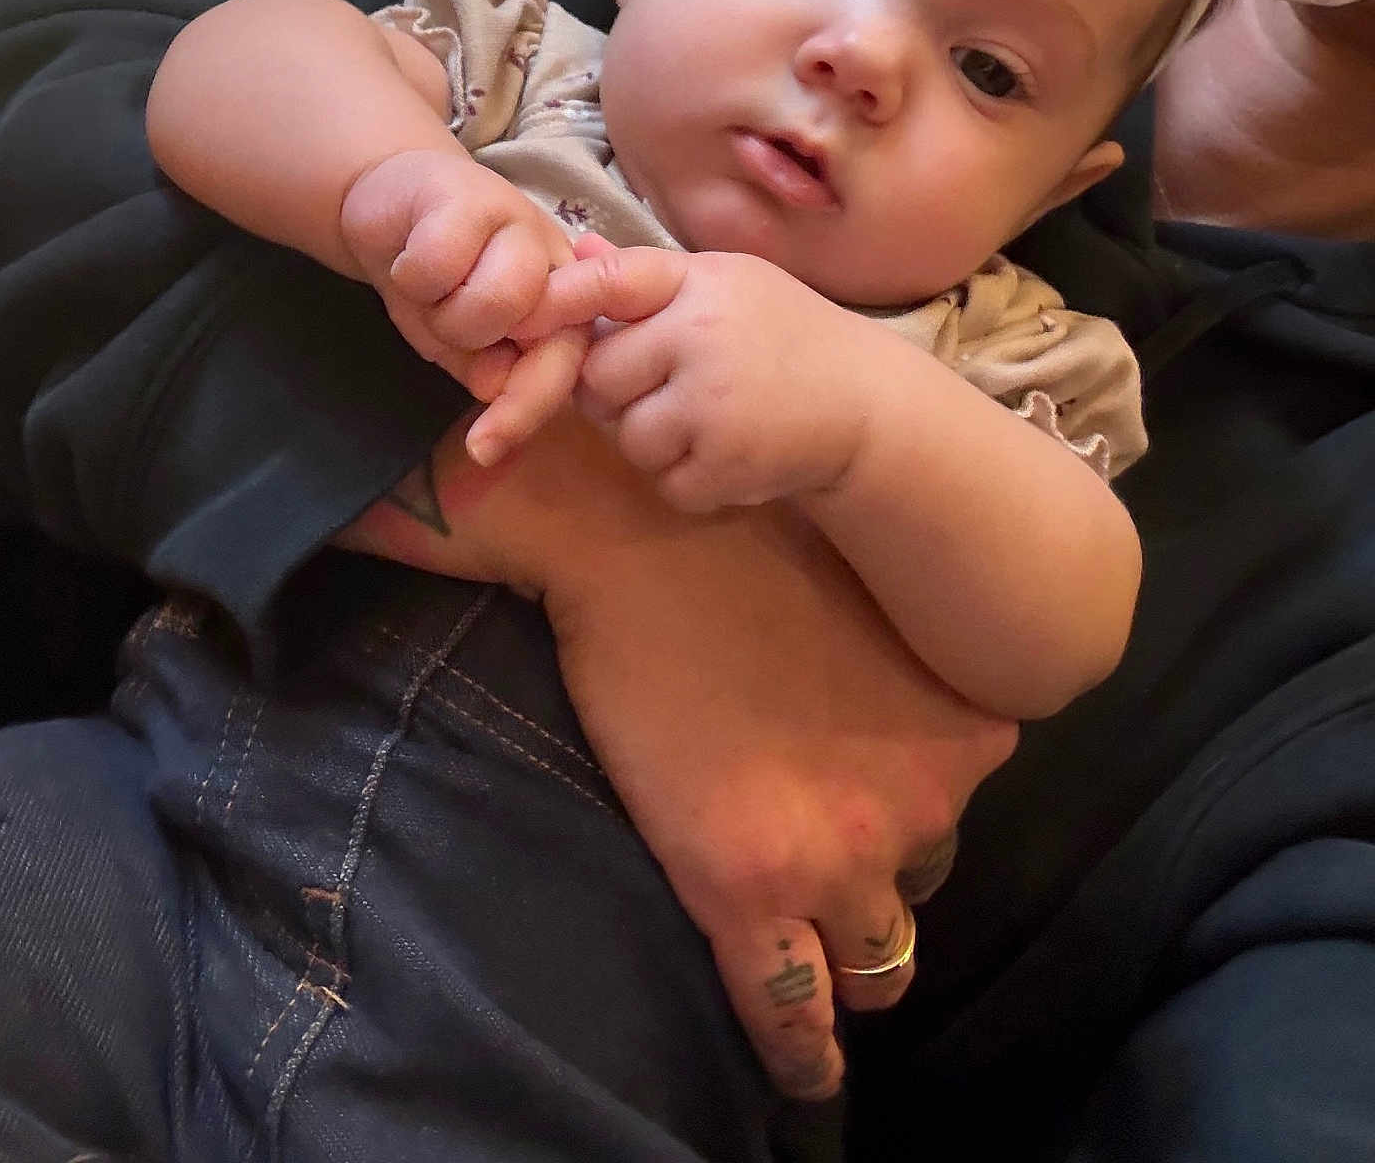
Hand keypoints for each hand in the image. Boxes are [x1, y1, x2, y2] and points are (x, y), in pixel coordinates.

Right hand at [340, 147, 587, 419]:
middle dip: (470, 342)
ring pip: (492, 301)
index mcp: (567, 306)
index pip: (565, 365)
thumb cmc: (441, 282)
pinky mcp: (474, 192)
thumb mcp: (464, 343)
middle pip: (535, 334)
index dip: (527, 407)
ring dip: (441, 309)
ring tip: (430, 285)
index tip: (484, 448)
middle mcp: (558, 261)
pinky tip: (409, 254)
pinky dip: (408, 273)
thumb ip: (489, 370)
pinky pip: (436, 264)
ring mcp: (521, 222)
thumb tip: (496, 388)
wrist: (393, 204)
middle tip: (442, 317)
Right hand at [340, 408, 1016, 1099]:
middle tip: (821, 845)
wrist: (644, 538)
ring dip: (852, 954)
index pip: (959, 805)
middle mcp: (922, 804)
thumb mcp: (878, 610)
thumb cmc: (749, 548)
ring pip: (877, 956)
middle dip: (881, 874)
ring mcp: (837, 856)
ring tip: (819, 963)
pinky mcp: (745, 889)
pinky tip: (808, 1071)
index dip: (910, 803)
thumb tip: (902, 725)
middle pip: (922, 877)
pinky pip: (792, 1008)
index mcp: (964, 732)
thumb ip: (913, 687)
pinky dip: (804, 1051)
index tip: (872, 801)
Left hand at [513, 238, 873, 510]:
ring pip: (627, 437)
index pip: (611, 282)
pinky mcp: (725, 465)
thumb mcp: (729, 284)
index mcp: (700, 284)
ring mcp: (712, 405)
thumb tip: (578, 249)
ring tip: (703, 421)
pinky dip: (685, 479)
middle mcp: (701, 338)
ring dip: (651, 441)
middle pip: (599, 377)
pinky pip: (664, 482)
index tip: (534, 317)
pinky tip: (725, 452)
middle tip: (661, 388)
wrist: (867, 402)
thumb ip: (650, 275)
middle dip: (617, 392)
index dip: (563, 301)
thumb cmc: (788, 334)